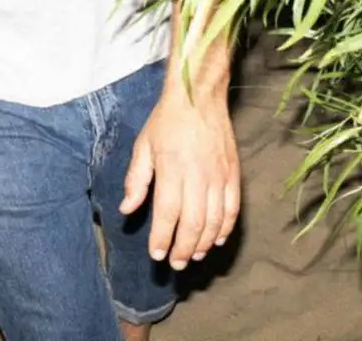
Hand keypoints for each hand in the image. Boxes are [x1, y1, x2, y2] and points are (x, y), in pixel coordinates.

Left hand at [120, 90, 239, 270]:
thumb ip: (136, 180)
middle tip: (176, 264)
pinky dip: (225, 229)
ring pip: (215, 222)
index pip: (168, 214)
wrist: (198, 97)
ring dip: (203, 243)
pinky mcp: (234, 175)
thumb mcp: (143, 145)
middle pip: (193, 224)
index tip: (156, 254)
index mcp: (172, 169)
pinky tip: (216, 240)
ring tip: (193, 255)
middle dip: (184, 249)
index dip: (163, 238)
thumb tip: (127, 208)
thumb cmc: (166, 121)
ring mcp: (219, 177)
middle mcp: (198, 176)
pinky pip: (233, 210)